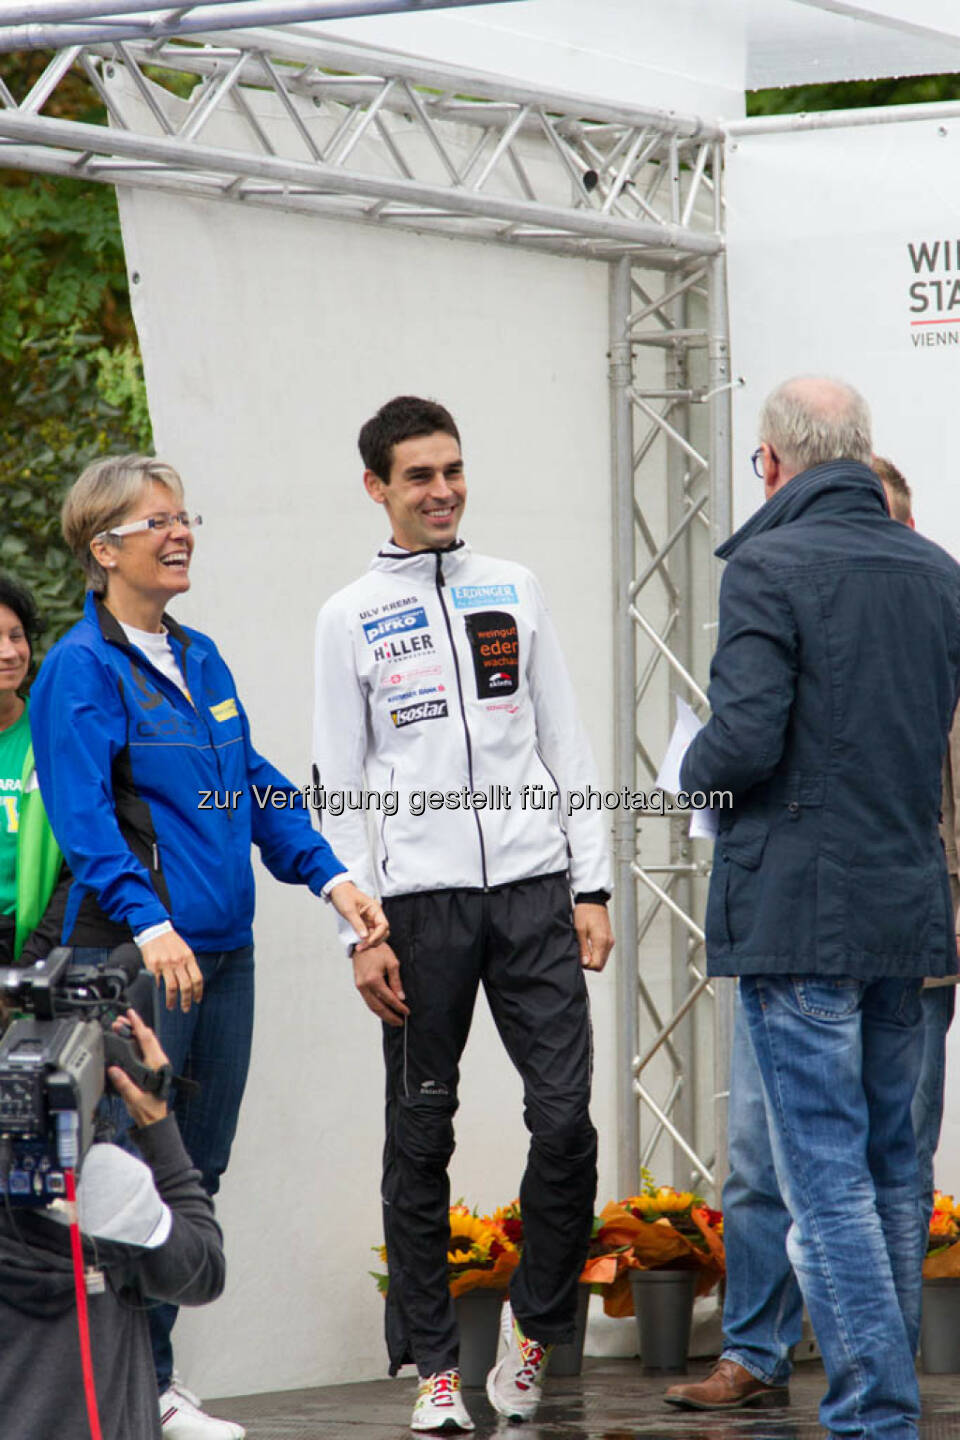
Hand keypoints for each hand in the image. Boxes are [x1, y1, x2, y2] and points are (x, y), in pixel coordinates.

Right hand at [108, 1009, 168, 1126]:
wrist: (156, 1120)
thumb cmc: (149, 1111)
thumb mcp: (134, 1099)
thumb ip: (124, 1084)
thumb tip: (114, 1069)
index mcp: (156, 1065)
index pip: (147, 1039)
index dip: (138, 1025)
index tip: (131, 1014)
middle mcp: (159, 1061)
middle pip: (147, 1037)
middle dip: (134, 1026)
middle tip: (119, 1020)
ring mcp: (157, 1064)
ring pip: (147, 1042)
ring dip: (135, 1033)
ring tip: (121, 1027)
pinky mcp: (154, 1068)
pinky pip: (146, 1050)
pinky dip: (137, 1042)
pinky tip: (129, 1041)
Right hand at [140, 929, 203, 1011]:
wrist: (154, 930)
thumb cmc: (170, 940)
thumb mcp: (184, 949)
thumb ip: (188, 963)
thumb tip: (192, 980)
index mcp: (188, 957)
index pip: (197, 978)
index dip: (198, 991)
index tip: (197, 1000)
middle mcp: (178, 961)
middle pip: (186, 986)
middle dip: (187, 1000)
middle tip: (186, 1008)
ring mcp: (166, 964)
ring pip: (172, 987)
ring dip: (173, 1000)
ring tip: (172, 1006)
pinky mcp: (153, 966)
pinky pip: (158, 982)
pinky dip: (159, 991)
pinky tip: (159, 996)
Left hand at [330, 881, 388, 950]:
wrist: (337, 890)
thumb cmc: (344, 895)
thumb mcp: (349, 910)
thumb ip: (358, 924)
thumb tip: (365, 937)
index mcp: (375, 909)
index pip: (383, 925)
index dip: (377, 935)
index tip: (368, 942)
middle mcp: (374, 915)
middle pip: (382, 932)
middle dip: (374, 941)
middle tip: (362, 947)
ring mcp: (370, 920)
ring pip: (376, 935)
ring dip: (370, 943)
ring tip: (359, 947)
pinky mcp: (364, 923)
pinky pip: (369, 934)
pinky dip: (365, 941)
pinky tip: (359, 944)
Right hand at [352, 941, 408, 1025]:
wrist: (362, 942)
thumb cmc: (378, 950)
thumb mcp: (392, 963)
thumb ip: (396, 982)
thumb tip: (401, 997)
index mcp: (374, 980)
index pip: (389, 998)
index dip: (398, 1007)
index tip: (406, 1012)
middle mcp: (365, 986)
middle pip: (378, 1007)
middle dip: (390, 1016)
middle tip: (399, 1022)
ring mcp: (360, 986)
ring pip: (371, 1006)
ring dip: (382, 1014)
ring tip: (392, 1020)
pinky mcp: (358, 985)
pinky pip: (368, 1000)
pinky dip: (376, 1007)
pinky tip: (383, 1010)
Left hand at [574, 902, 613, 971]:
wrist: (593, 900)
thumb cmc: (584, 912)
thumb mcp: (579, 930)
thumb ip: (583, 948)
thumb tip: (585, 963)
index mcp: (601, 941)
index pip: (597, 965)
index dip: (586, 965)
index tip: (579, 958)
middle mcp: (608, 942)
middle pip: (601, 964)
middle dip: (590, 964)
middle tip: (580, 955)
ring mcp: (610, 940)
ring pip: (602, 959)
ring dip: (593, 959)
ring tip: (583, 949)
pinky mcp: (609, 938)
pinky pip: (604, 952)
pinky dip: (597, 953)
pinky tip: (589, 946)